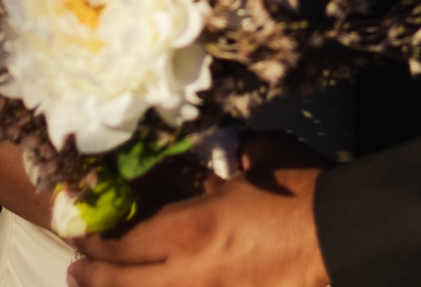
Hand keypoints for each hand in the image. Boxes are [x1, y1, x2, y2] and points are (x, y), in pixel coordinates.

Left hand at [69, 134, 329, 286]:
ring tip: (98, 286)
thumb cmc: (302, 191)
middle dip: (93, 277)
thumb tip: (216, 148)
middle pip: (123, 286)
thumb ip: (225, 154)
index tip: (79, 230)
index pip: (123, 242)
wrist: (346, 236)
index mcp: (188, 230)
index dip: (95, 239)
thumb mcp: (258, 158)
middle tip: (75, 269)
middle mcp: (188, 276)